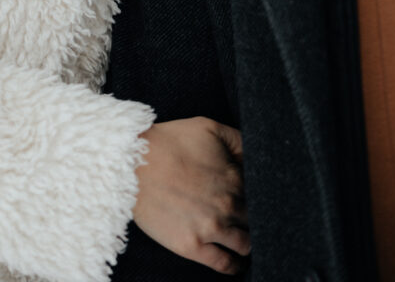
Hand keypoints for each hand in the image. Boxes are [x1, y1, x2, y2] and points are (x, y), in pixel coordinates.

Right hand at [133, 116, 248, 274]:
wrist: (132, 163)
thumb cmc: (170, 141)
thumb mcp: (209, 128)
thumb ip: (239, 140)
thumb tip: (257, 155)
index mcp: (235, 177)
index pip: (262, 193)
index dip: (261, 195)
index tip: (261, 197)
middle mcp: (228, 205)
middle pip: (257, 219)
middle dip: (258, 218)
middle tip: (255, 218)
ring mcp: (210, 228)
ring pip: (246, 244)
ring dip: (250, 243)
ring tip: (248, 241)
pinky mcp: (191, 246)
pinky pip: (224, 265)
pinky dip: (234, 266)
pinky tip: (237, 262)